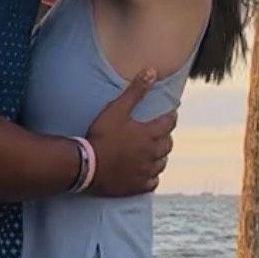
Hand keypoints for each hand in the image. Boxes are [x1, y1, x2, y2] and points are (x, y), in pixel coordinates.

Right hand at [85, 70, 175, 196]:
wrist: (88, 165)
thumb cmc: (102, 135)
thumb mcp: (117, 109)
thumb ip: (136, 91)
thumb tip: (152, 71)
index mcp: (149, 134)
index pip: (169, 123)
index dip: (171, 117)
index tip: (170, 114)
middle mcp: (152, 153)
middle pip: (167, 145)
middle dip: (166, 137)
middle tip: (161, 134)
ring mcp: (145, 171)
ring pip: (161, 164)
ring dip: (160, 157)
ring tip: (155, 153)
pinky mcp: (137, 186)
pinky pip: (152, 183)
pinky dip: (152, 177)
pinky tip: (147, 174)